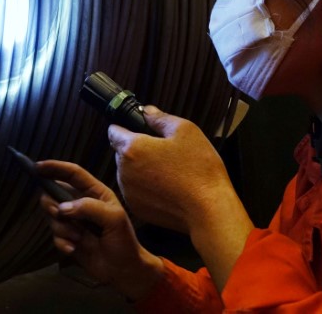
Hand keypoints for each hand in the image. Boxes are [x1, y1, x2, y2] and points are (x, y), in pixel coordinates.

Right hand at [36, 159, 164, 300]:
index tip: (37, 167)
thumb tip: (62, 208)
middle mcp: (81, 204)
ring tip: (79, 238)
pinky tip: (74, 249)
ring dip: (63, 228)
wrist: (123, 271)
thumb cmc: (124, 241)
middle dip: (53, 204)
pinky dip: (62, 242)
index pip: (73, 174)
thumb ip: (89, 207)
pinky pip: (54, 236)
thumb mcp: (113, 219)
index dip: (55, 167)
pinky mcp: (68, 238)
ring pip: (53, 216)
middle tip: (59, 215)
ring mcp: (73, 222)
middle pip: (54, 194)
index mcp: (95, 193)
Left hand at [108, 106, 231, 233]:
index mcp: (132, 148)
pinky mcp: (137, 208)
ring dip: (141, 169)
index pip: (114, 131)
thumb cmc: (198, 170)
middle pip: (122, 153)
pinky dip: (146, 188)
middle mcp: (124, 170)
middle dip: (137, 150)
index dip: (125, 128)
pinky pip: (135, 191)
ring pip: (128, 173)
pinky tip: (167, 187)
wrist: (208, 211)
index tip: (137, 130)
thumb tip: (147, 111)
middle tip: (163, 153)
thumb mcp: (185, 131)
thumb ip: (160, 118)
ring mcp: (128, 191)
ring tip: (168, 172)